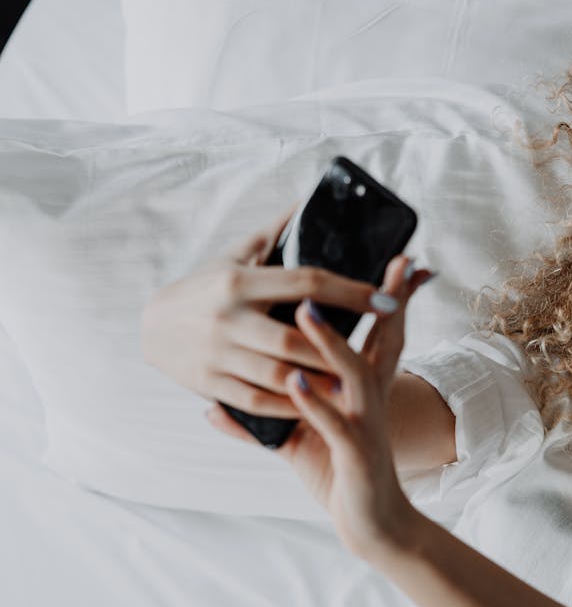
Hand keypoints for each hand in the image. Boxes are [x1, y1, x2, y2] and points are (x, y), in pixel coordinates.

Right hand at [140, 202, 384, 418]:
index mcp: (239, 280)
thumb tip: (309, 202)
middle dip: (336, 347)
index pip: (306, 282)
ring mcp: (217, 352)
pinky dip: (289, 404)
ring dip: (318, 381)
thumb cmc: (205, 287)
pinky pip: (256, 400)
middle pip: (294, 337)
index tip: (386, 298)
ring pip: (278, 373)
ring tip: (352, 383)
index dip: (350, 291)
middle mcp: (227, 317)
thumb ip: (275, 232)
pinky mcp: (209, 382)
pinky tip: (315, 403)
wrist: (150, 326)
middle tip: (374, 353)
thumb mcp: (235, 255)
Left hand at [207, 255, 434, 563]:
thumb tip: (212, 409)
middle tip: (385, 260)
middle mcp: (372, 396)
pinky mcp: (356, 452)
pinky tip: (294, 383)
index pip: (380, 329)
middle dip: (380, 299)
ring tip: (304, 314)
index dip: (386, 293)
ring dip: (327, 343)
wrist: (374, 521)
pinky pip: (334, 424)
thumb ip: (265, 414)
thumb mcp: (306, 434)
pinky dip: (314, 403)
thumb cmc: (339, 470)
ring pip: (352, 374)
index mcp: (364, 385)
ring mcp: (366, 423)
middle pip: (385, 338)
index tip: (397, 256)